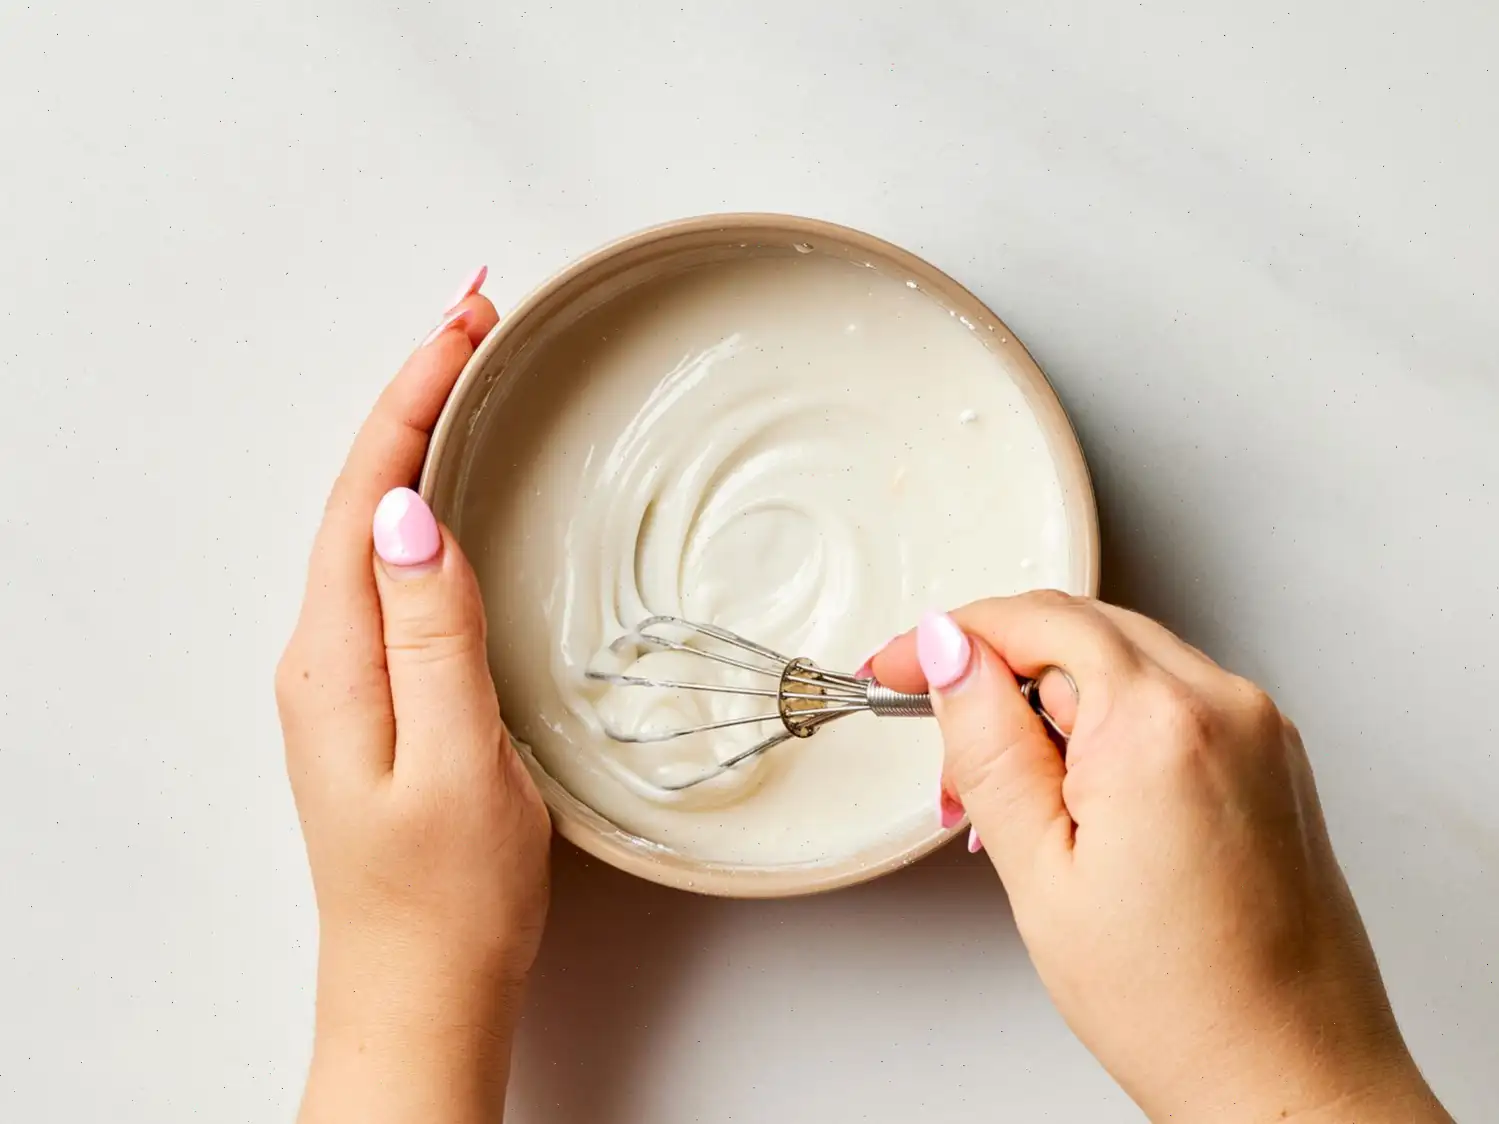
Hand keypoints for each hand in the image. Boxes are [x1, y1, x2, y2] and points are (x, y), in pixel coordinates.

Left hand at [275, 272, 550, 1123]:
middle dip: (414, 391)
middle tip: (475, 318)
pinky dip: (423, 498)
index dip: (412, 397)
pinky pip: (392, 565)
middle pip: (360, 490)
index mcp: (337, 659)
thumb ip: (431, 636)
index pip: (365, 493)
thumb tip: (407, 514)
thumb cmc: (445, 894)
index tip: (465, 324)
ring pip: (374, 521)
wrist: (420, 985)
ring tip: (468, 369)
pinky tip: (453, 486)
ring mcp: (348, 672)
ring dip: (417, 436)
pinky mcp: (379, 689)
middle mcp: (327, 654)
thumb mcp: (454, 762)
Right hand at [872, 595, 1448, 1123]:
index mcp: (1159, 727)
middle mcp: (1224, 706)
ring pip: (1123, 660)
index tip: (902, 665)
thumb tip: (953, 655)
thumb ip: (988, 745)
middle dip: (999, 674)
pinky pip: (1170, 698)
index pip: (1033, 621)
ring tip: (1019, 804)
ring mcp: (1259, 728)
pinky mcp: (1272, 756)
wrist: (1291, 1077)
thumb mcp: (1041, 873)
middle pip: (1079, 630)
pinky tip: (1082, 801)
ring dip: (1052, 703)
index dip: (951, 636)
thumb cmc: (1180, 1005)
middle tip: (951, 756)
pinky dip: (1110, 724)